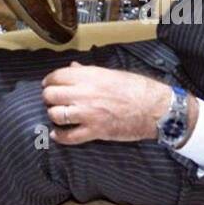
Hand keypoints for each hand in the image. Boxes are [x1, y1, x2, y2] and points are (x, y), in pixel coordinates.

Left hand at [41, 62, 198, 145]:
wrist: (155, 108)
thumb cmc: (137, 88)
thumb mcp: (112, 73)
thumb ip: (88, 72)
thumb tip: (72, 67)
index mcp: (90, 76)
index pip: (57, 76)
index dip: (50, 81)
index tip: (49, 84)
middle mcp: (85, 93)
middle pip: (51, 95)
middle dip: (48, 98)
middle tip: (53, 100)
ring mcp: (88, 113)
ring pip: (56, 114)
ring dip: (54, 115)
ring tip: (58, 115)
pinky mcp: (95, 131)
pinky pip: (69, 137)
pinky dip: (60, 136)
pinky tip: (58, 134)